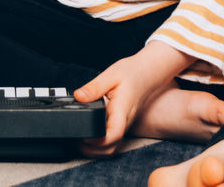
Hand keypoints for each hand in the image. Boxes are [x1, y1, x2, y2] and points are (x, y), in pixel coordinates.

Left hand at [73, 41, 193, 155]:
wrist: (148, 74)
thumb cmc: (132, 73)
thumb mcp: (111, 75)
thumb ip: (94, 87)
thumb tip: (78, 96)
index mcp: (122, 110)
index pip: (114, 134)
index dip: (98, 140)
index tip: (84, 137)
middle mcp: (124, 122)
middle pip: (110, 148)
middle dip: (91, 150)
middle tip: (75, 139)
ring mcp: (124, 126)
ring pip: (111, 149)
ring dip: (94, 150)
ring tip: (79, 139)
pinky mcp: (121, 125)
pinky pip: (112, 142)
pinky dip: (99, 145)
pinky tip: (88, 135)